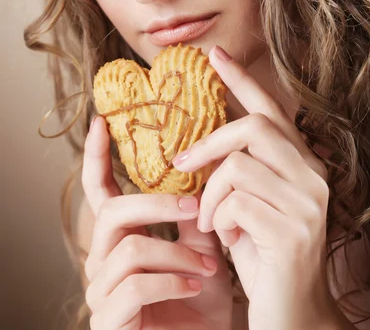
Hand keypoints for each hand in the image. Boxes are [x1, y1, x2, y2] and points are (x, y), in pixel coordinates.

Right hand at [82, 115, 232, 329]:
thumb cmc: (199, 299)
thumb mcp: (200, 249)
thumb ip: (192, 215)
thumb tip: (200, 168)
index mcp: (118, 236)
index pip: (98, 190)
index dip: (97, 156)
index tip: (102, 121)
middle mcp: (101, 259)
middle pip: (112, 211)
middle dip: (156, 205)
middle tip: (194, 206)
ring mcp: (100, 290)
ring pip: (130, 248)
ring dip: (176, 254)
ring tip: (210, 266)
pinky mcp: (109, 319)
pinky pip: (136, 285)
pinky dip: (172, 282)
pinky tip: (196, 286)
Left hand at [173, 45, 347, 329]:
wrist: (292, 314)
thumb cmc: (263, 253)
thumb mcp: (248, 203)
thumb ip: (236, 170)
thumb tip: (197, 144)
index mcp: (303, 163)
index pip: (272, 109)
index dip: (242, 80)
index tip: (214, 55)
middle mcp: (313, 175)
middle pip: (254, 127)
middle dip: (209, 142)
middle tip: (181, 164)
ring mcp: (307, 202)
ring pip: (237, 166)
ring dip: (209, 194)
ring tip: (209, 219)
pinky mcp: (291, 231)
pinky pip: (234, 202)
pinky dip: (216, 217)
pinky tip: (222, 238)